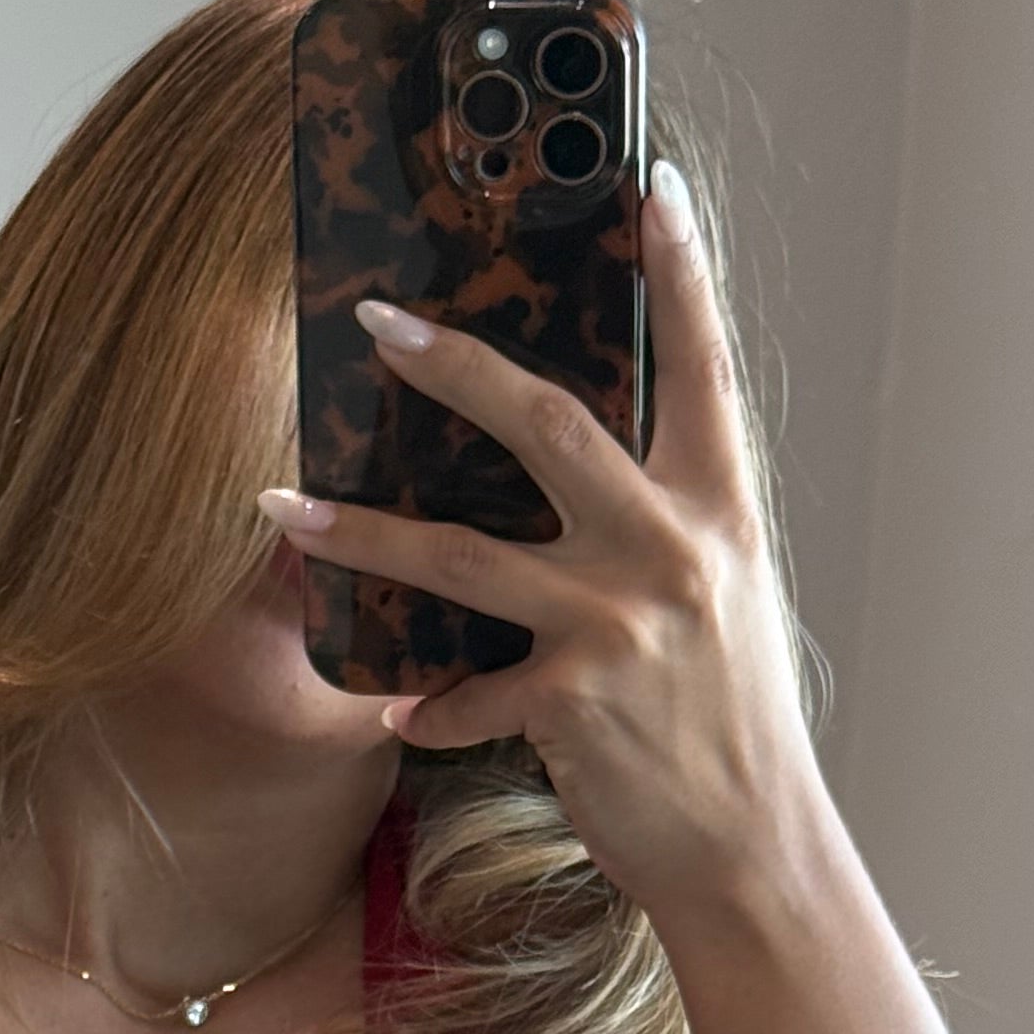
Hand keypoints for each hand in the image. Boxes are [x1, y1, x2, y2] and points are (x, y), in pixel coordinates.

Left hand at [257, 165, 828, 934]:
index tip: (648, 187)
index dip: (682, 273)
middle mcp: (673, 551)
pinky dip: (432, 707)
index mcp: (720, 511)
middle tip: (378, 321)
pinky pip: (467, 692)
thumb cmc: (726, 722)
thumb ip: (661, 527)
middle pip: (549, 423)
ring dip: (358, 529)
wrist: (753, 847)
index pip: (703, 368)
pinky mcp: (573, 703)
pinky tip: (404, 716)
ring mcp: (620, 625)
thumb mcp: (721, 602)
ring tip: (281, 505)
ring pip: (461, 554)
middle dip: (455, 365)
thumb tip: (584, 472)